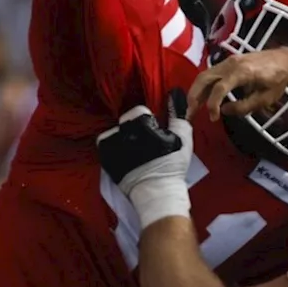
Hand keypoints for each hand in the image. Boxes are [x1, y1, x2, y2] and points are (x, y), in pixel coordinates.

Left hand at [97, 89, 192, 226]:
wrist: (157, 192)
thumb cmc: (172, 165)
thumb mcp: (182, 137)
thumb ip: (178, 113)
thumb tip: (175, 94)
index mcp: (138, 124)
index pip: (140, 111)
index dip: (149, 122)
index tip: (155, 134)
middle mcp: (120, 132)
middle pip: (126, 121)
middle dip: (136, 129)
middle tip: (147, 143)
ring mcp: (110, 146)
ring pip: (115, 132)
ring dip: (124, 137)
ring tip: (136, 151)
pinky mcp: (104, 158)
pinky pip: (107, 145)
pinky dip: (115, 148)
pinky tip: (127, 157)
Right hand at [187, 48, 287, 121]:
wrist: (286, 61)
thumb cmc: (278, 80)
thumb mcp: (265, 98)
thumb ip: (244, 107)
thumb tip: (223, 111)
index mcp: (242, 72)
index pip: (219, 88)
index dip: (212, 104)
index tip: (213, 117)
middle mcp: (232, 63)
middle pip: (204, 78)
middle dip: (194, 97)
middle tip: (190, 114)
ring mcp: (229, 61)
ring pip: (205, 75)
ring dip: (196, 91)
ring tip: (192, 108)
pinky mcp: (228, 62)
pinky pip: (211, 73)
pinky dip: (204, 86)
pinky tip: (203, 98)